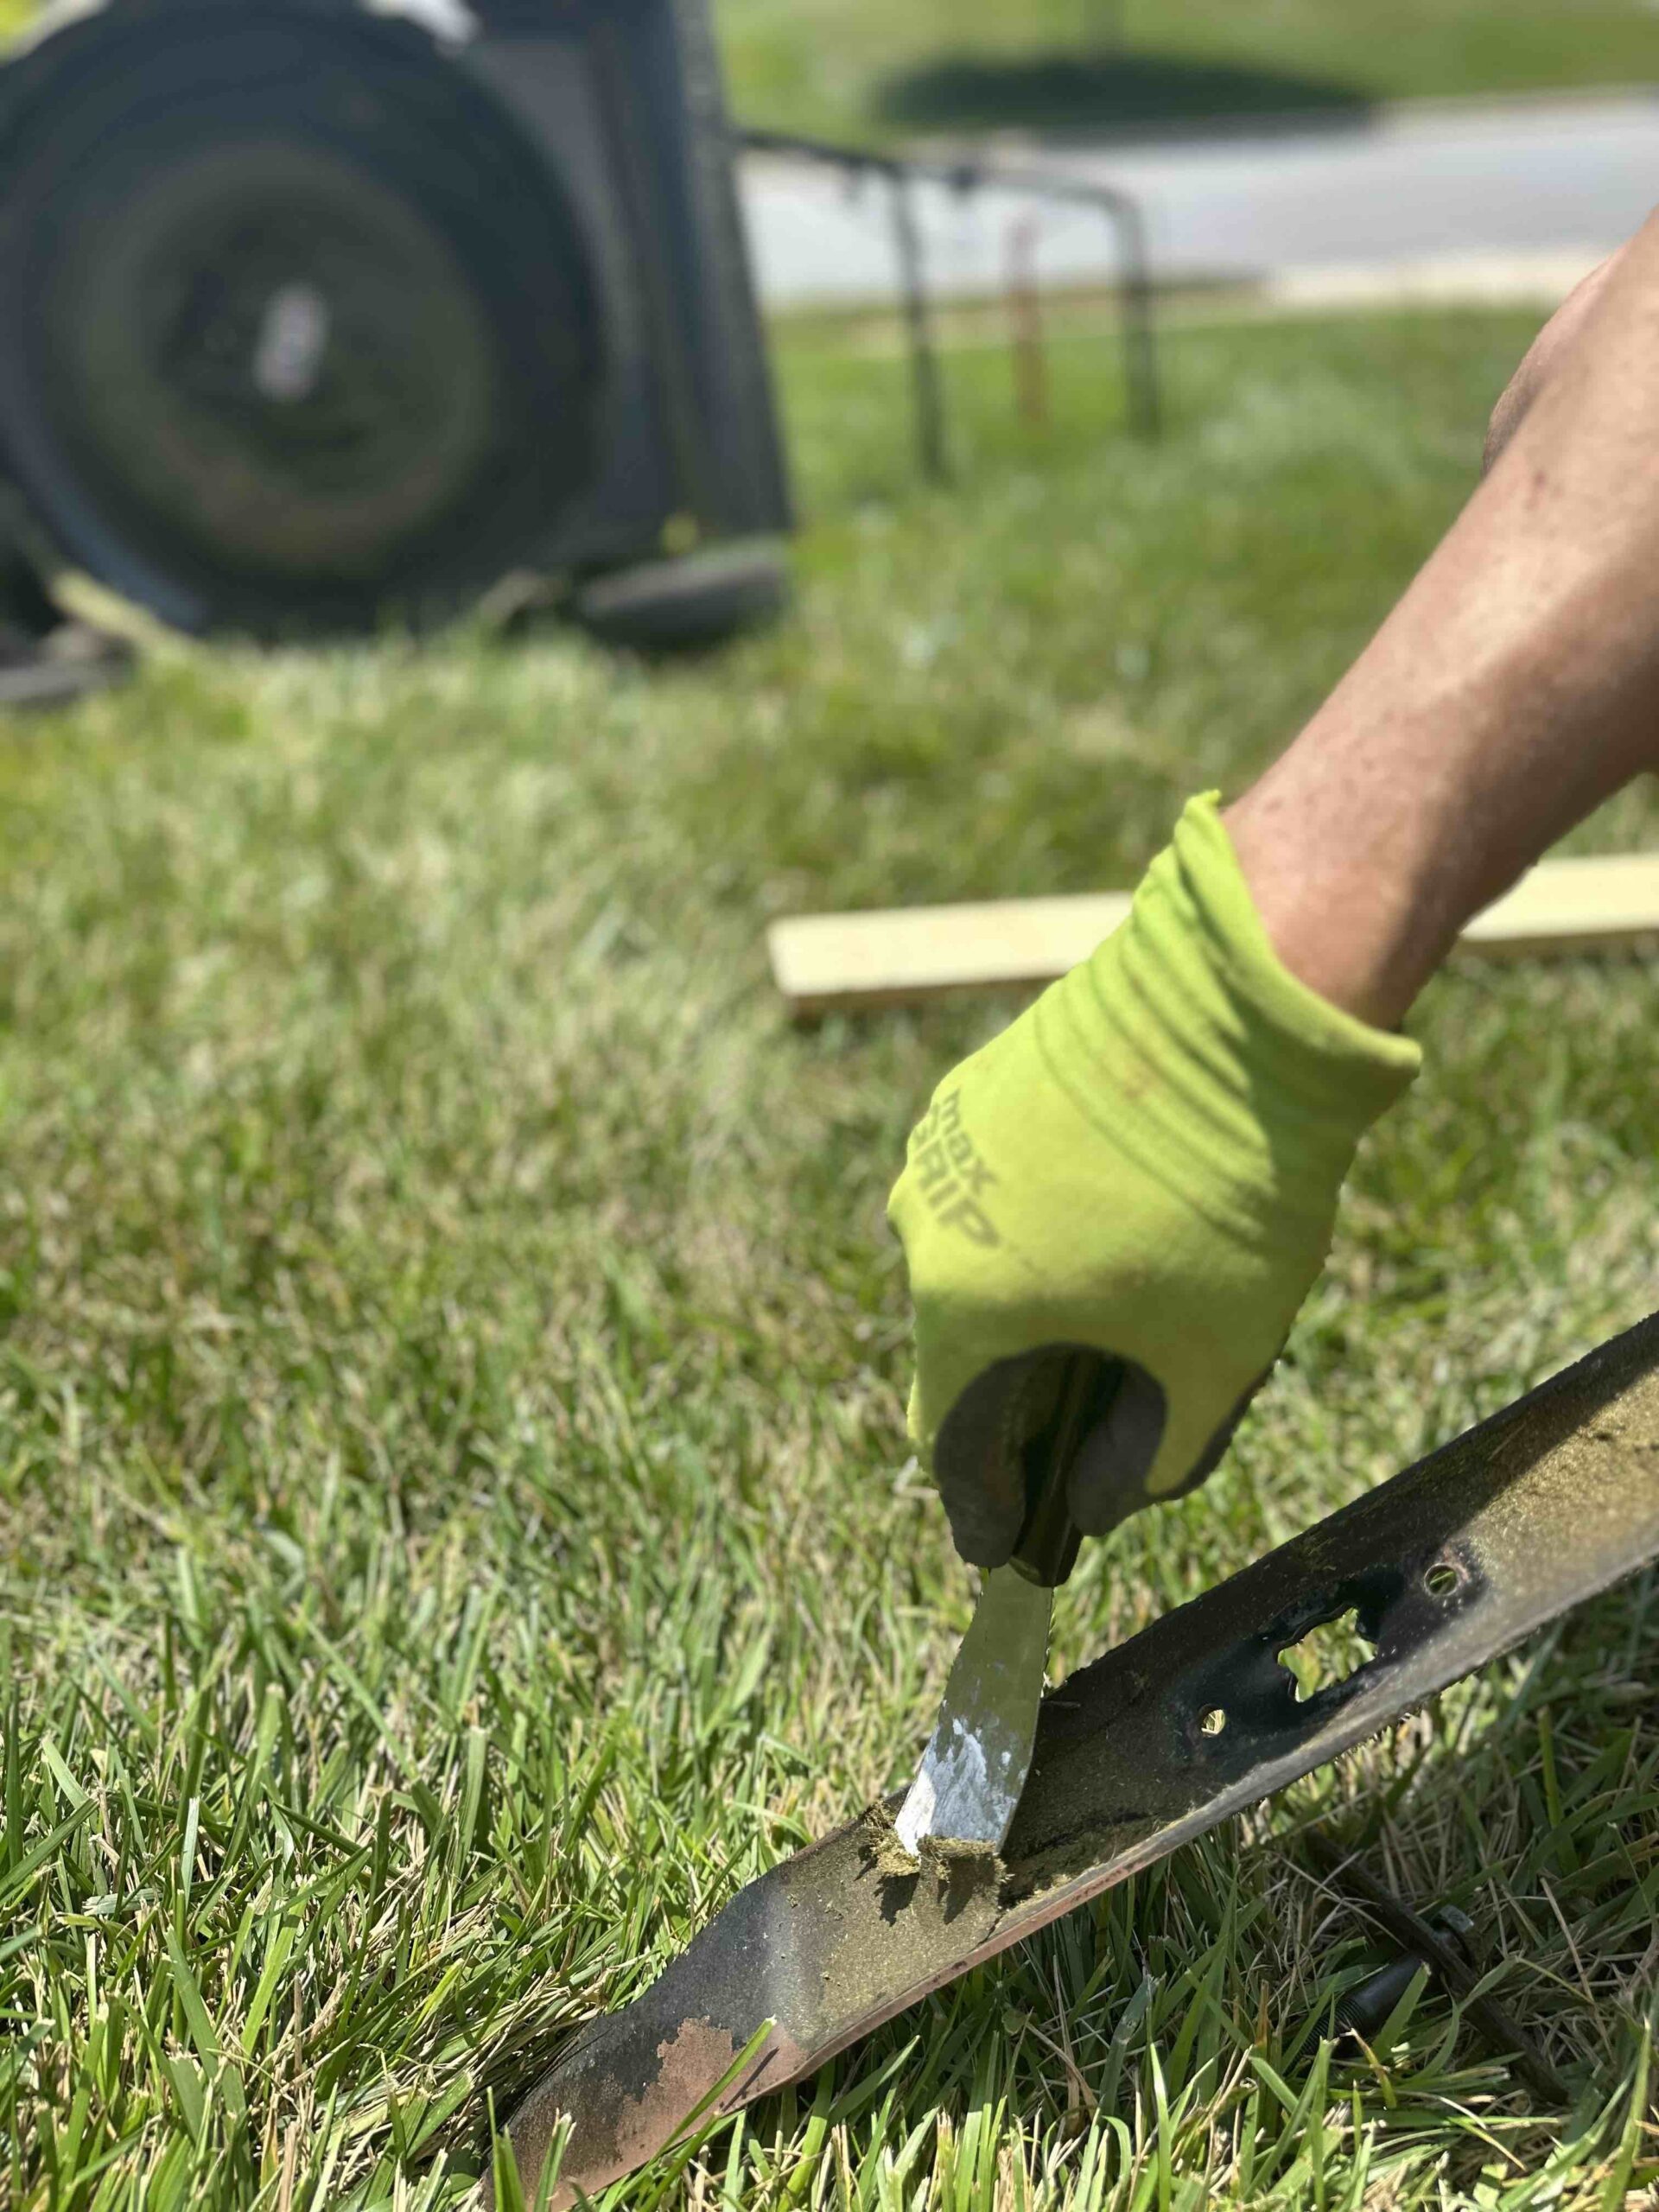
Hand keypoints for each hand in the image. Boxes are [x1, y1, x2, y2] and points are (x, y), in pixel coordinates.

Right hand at [888, 796, 1418, 1568]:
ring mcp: (943, 1150)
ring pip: (977, 1267)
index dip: (987, 1509)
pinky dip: (1040, 1235)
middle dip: (1024, 1407)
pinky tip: (1121, 1230)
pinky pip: (993, 1196)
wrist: (1237, 1003)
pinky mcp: (977, 1091)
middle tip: (1095, 1437)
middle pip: (961, 1353)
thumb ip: (1151, 1456)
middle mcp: (923, 1228)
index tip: (1012, 1548)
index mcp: (960, 1306)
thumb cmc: (1225, 1194)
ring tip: (1130, 1316)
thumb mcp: (1209, 1356)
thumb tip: (1109, 1500)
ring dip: (1036, 1308)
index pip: (948, 1444)